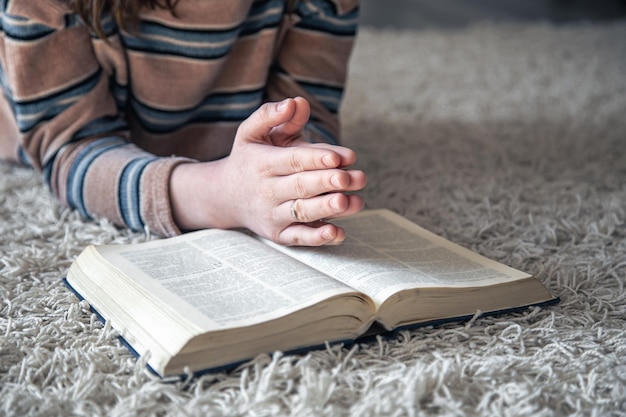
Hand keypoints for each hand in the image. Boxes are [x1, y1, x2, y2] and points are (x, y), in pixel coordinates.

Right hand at [170, 97, 366, 245]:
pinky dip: (317, 238)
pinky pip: (298, 238)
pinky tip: (338, 233)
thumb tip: (296, 102)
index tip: (339, 158)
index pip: (292, 160)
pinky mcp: (278, 233)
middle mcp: (267, 190)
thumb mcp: (252, 132)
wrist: (225, 196)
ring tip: (352, 202)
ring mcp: (272, 214)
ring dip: (328, 209)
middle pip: (300, 187)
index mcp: (263, 163)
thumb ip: (271, 115)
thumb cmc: (249, 158)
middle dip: (326, 183)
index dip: (316, 159)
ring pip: (302, 212)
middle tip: (351, 178)